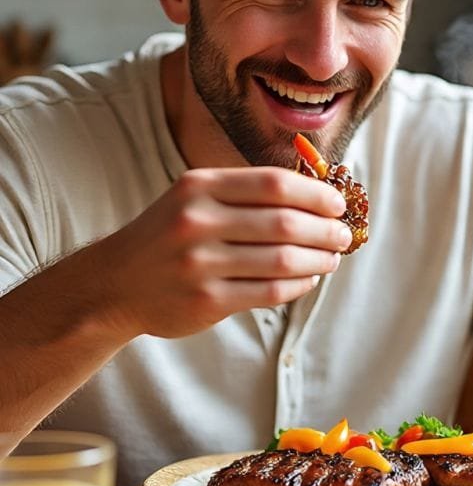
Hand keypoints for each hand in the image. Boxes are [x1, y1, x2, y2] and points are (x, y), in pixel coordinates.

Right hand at [103, 166, 351, 337]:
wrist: (115, 284)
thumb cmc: (167, 235)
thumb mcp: (193, 197)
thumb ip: (244, 193)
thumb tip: (316, 197)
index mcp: (200, 186)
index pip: (275, 184)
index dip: (317, 194)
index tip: (338, 205)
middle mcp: (198, 221)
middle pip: (285, 223)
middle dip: (326, 230)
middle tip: (344, 235)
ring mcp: (201, 264)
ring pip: (282, 261)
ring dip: (318, 259)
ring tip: (331, 259)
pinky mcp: (206, 301)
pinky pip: (269, 292)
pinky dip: (298, 285)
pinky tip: (308, 279)